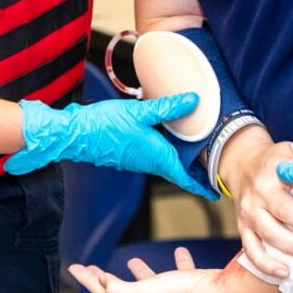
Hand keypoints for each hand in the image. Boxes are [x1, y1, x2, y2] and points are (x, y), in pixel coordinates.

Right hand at [5, 94, 215, 198]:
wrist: (76, 134)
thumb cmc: (105, 127)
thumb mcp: (141, 112)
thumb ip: (168, 108)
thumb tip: (194, 100)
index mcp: (157, 157)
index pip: (186, 178)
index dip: (203, 185)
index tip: (216, 192)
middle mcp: (149, 162)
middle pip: (179, 169)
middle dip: (196, 169)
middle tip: (214, 163)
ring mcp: (138, 158)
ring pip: (166, 160)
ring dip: (181, 157)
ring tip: (198, 146)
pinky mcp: (129, 151)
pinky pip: (154, 152)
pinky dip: (167, 147)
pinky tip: (170, 132)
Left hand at [67, 247, 270, 292]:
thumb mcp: (146, 291)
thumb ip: (121, 290)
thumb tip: (102, 285)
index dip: (89, 281)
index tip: (75, 268)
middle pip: (121, 291)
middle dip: (104, 279)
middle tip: (91, 267)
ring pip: (148, 284)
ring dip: (137, 273)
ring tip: (131, 260)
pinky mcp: (188, 287)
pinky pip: (178, 273)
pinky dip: (174, 263)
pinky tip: (178, 253)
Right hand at [219, 129, 292, 280]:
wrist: (240, 162)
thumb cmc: (274, 160)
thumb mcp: (291, 152)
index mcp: (273, 173)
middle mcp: (258, 193)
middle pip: (285, 214)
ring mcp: (248, 212)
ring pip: (269, 235)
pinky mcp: (242, 228)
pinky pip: (251, 250)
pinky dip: (266, 265)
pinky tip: (284, 274)